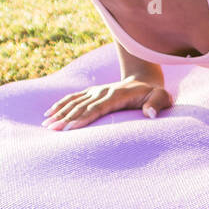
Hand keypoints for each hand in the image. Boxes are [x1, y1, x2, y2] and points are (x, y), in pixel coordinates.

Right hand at [43, 78, 171, 129]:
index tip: (71, 128)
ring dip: (60, 112)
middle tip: (53, 130)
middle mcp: (103, 91)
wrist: (144, 79)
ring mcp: (96, 90)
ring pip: (74, 102)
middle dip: (67, 118)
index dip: (84, 118)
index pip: (98, 108)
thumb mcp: (162, 97)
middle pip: (82, 106)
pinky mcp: (91, 91)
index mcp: (117, 95)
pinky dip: (60, 104)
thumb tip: (150, 114)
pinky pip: (73, 97)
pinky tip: (49, 113)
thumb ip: (157, 104)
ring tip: (46, 124)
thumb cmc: (153, 93)